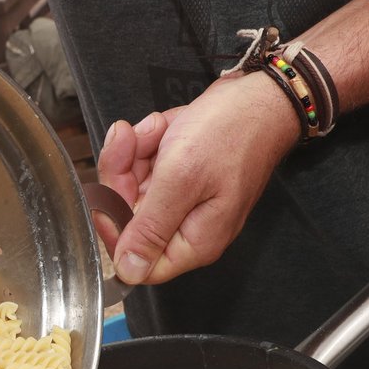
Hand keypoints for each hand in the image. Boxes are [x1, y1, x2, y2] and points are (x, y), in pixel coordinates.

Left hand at [95, 72, 301, 284]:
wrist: (261, 95)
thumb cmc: (230, 133)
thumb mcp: (182, 179)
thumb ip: (151, 228)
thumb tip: (128, 272)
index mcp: (194, 242)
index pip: (137, 262)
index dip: (114, 230)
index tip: (106, 194)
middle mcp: (188, 229)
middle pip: (130, 220)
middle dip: (123, 176)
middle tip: (130, 140)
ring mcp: (184, 202)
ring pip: (134, 188)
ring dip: (136, 152)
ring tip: (159, 128)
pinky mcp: (182, 178)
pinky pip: (148, 169)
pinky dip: (149, 143)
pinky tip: (166, 126)